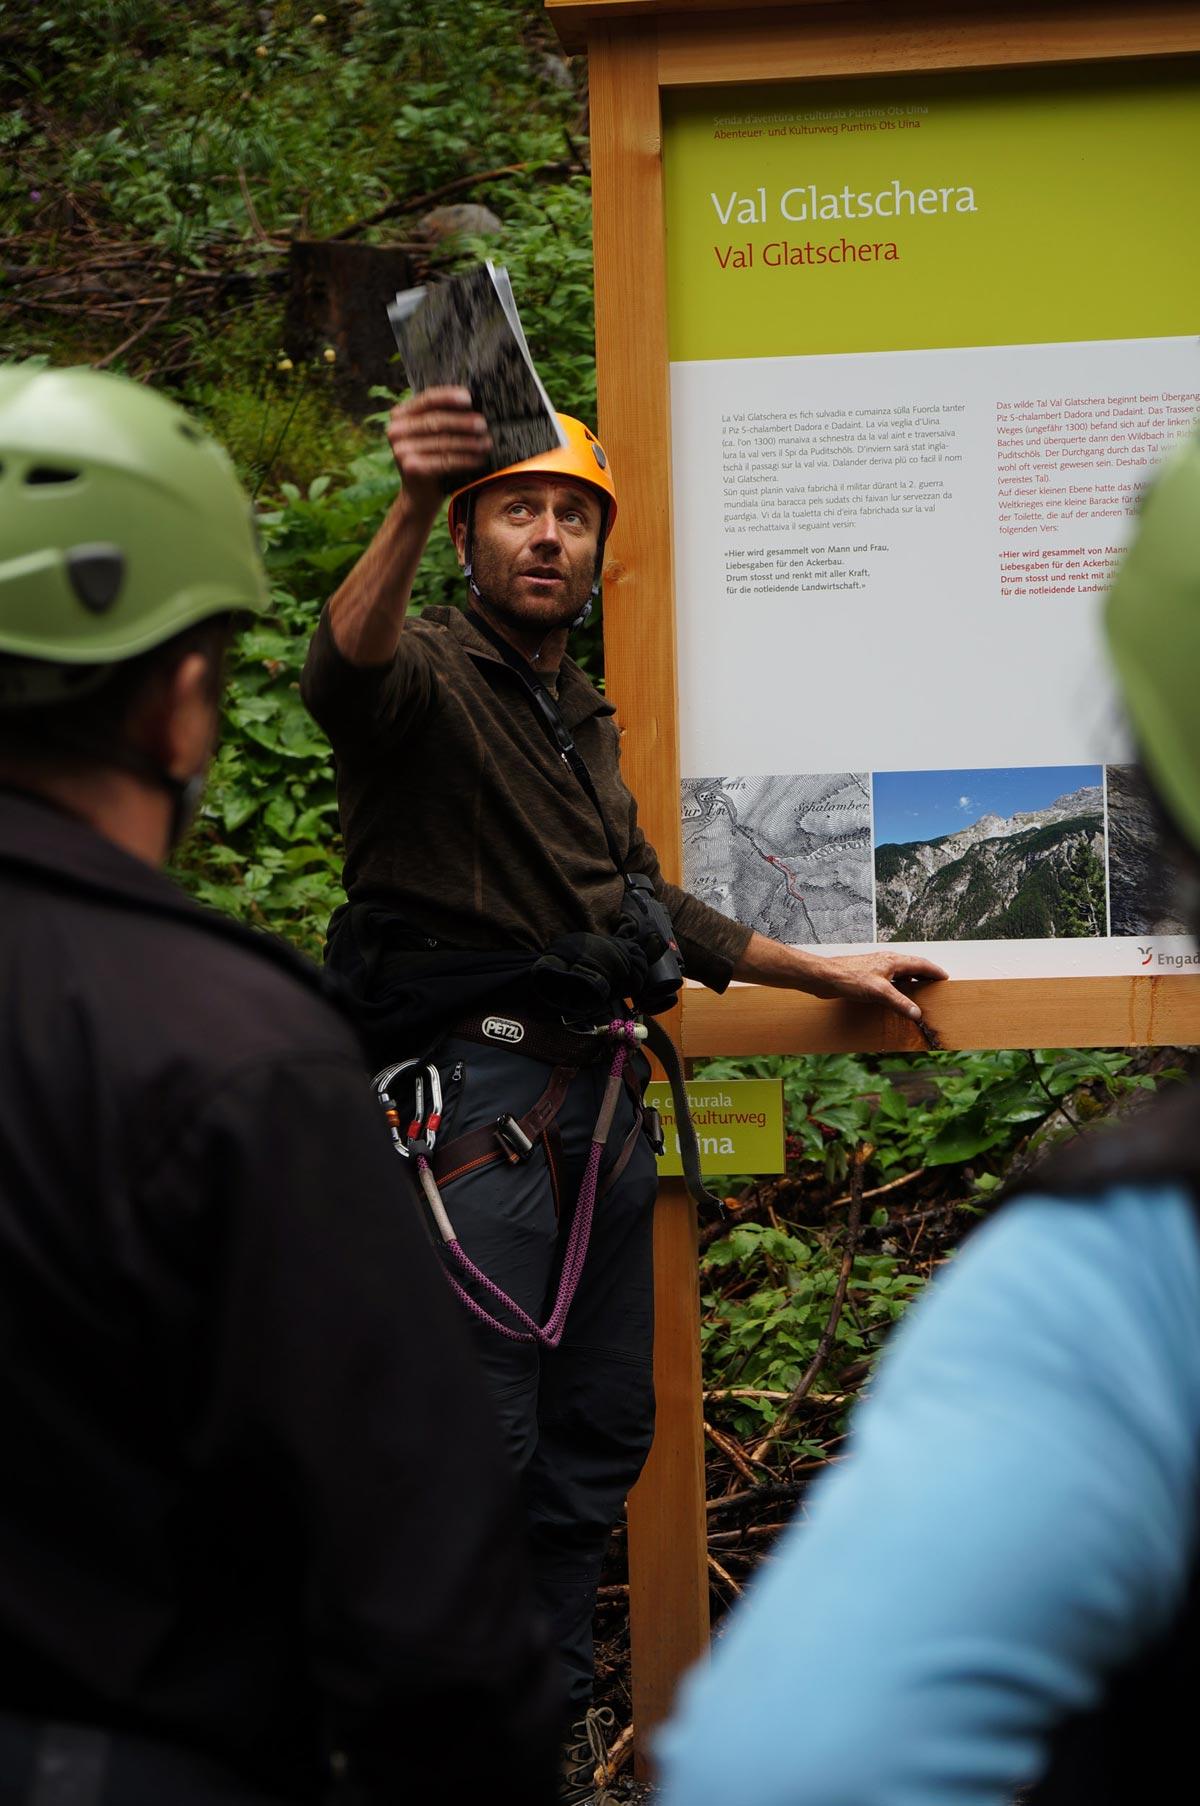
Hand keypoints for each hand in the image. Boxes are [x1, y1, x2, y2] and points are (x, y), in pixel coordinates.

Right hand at [385, 386, 491, 511]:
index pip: (427, 399)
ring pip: (443, 442)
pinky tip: (480, 460)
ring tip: (487, 443)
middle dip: (463, 422)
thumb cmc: (431, 460)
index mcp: (400, 415)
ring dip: (469, 443)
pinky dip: (465, 460)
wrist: (419, 496)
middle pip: (436, 421)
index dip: (449, 396)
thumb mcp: (431, 435)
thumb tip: (472, 401)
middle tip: (484, 425)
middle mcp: (396, 431)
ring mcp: (401, 450)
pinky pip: (445, 461)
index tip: (469, 397)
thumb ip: (441, 416)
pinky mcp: (411, 468)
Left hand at [801, 952, 947, 1021]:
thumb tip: (917, 1013)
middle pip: (912, 967)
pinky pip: (888, 981)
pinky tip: (894, 998)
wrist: (824, 977)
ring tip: (918, 995)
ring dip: (910, 983)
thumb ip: (899, 1002)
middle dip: (924, 977)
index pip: (920, 964)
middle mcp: (886, 962)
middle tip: (934, 988)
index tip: (945, 978)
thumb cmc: (849, 978)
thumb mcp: (879, 992)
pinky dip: (896, 988)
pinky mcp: (867, 976)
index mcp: (893, 961)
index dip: (934, 971)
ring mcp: (876, 968)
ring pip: (900, 974)